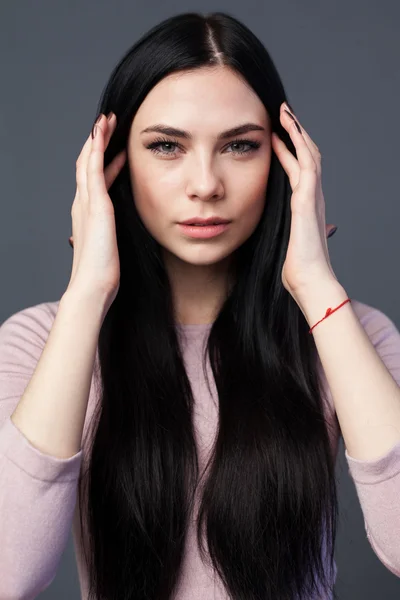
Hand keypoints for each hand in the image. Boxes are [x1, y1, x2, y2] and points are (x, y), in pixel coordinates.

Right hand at [67, 113, 126, 310]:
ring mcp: (86, 203)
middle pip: (87, 165)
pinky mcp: (94, 204)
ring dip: (96, 138)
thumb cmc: (103, 273)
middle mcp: (83, 205)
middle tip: (108, 124)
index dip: (103, 160)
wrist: (92, 285)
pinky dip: (96, 148)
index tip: (114, 146)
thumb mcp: (109, 248)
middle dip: (97, 143)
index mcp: (88, 215)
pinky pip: (93, 168)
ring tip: (106, 120)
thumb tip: (116, 236)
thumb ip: (111, 236)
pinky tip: (101, 131)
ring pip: (88, 161)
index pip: (95, 180)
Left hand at [271, 103, 338, 305]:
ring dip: (297, 131)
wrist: (310, 280)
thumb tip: (294, 236)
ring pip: (309, 153)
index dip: (291, 151)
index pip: (301, 170)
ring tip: (284, 112)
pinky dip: (298, 143)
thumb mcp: (289, 244)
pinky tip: (287, 128)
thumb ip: (291, 234)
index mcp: (307, 206)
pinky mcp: (308, 199)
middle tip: (283, 114)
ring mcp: (312, 196)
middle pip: (308, 156)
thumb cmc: (298, 268)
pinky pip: (305, 162)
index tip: (278, 136)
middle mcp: (313, 197)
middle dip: (296, 134)